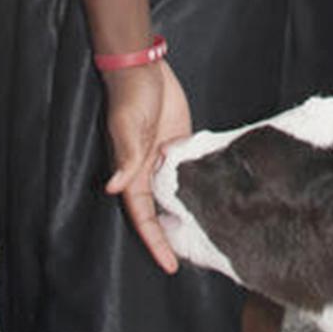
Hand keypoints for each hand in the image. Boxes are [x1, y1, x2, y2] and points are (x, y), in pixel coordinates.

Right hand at [103, 57, 191, 271]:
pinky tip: (218, 195)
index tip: (170, 265)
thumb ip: (126, 156)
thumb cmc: (130, 95)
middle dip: (174, 235)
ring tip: (211, 235)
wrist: (145, 66)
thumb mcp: (128, 126)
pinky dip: (201, 182)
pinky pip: (190, 168)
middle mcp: (149, 170)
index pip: (143, 217)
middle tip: (197, 258)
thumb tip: (115, 188)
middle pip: (161, 212)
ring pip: (177, 194)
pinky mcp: (181, 141)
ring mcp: (166, 157)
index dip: (156, 241)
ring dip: (189, 212)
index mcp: (132, 172)